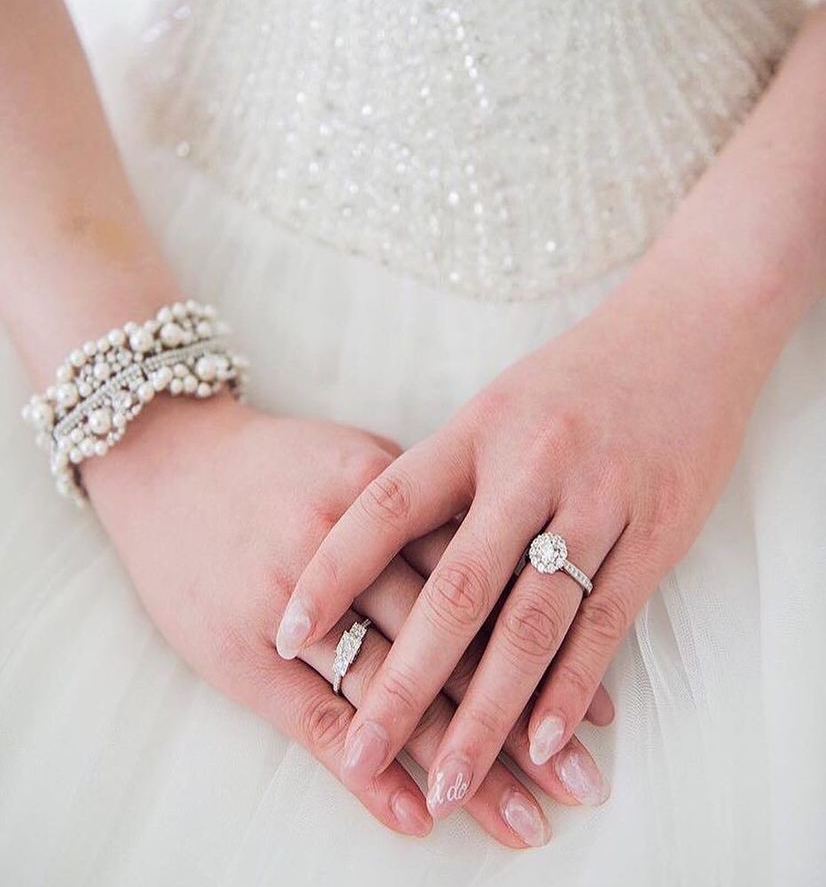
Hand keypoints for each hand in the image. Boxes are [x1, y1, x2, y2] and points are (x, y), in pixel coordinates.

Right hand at [85, 394, 610, 845]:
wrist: (168, 462)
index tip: (594, 710)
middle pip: (451, 647)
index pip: (483, 583)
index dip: (542, 649)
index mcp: (388, 493)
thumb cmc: (276, 464)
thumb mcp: (360, 456)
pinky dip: (368, 774)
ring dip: (460, 763)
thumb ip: (432, 506)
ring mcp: (295, 605)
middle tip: (580, 784)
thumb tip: (508, 549)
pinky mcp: (245, 653)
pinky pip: (314, 722)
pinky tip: (418, 816)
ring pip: (394, 694)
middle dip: (520, 722)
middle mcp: (349, 550)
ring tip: (522, 820)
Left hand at [281, 262, 767, 818]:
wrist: (685, 333)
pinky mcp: (656, 532)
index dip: (333, 572)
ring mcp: (596, 501)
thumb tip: (388, 551)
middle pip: (457, 587)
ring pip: (531, 620)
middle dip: (405, 677)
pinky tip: (539, 740)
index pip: (388, 506)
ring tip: (449, 779)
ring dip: (488, 710)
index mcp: (476, 431)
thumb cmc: (576, 379)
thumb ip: (449, 477)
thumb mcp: (496, 408)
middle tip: (363, 745)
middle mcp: (530, 466)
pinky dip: (570, 686)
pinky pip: (606, 621)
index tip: (287, 631)